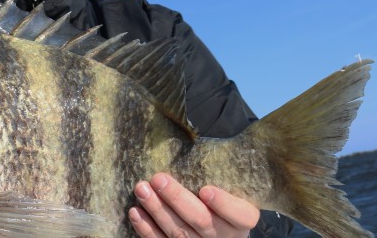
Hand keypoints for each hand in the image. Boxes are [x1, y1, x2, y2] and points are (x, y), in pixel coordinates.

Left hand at [129, 173, 258, 237]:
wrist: (217, 230)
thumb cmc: (222, 203)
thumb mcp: (231, 191)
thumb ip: (220, 177)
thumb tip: (194, 147)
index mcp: (241, 220)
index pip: (240, 215)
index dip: (224, 204)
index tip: (206, 189)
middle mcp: (223, 236)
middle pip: (201, 220)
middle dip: (177, 199)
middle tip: (159, 178)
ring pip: (178, 232)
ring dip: (156, 210)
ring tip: (141, 189)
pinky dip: (146, 229)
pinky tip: (135, 212)